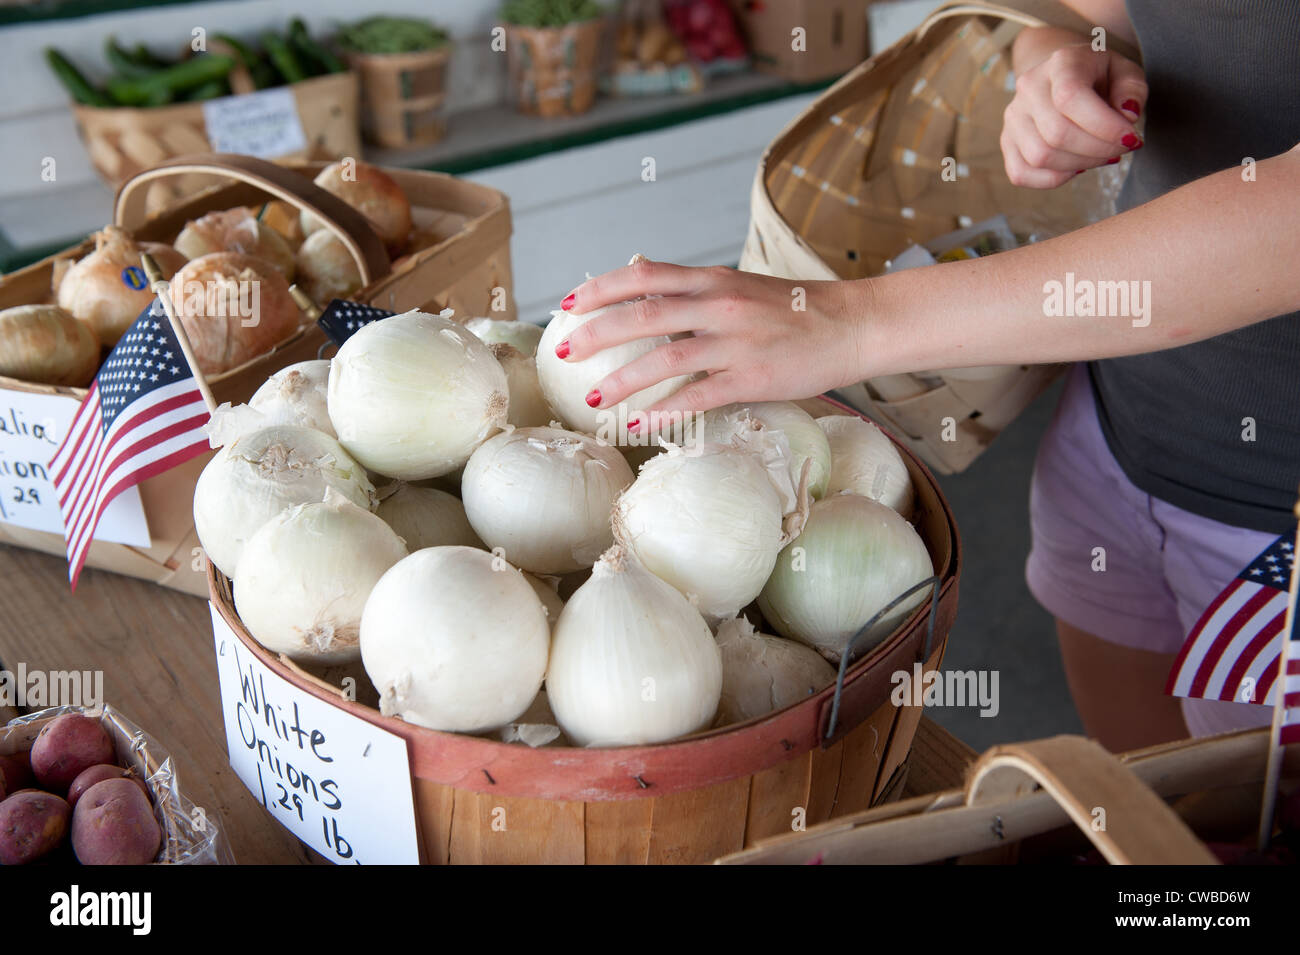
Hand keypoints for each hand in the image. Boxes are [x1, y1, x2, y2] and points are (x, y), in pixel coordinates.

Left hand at [554, 259, 866, 420]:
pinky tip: (638, 423)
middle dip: (595, 334)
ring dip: (623, 380)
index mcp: (711, 278)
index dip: (600, 288)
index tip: (568, 303)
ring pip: (665, 358)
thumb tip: (645, 304)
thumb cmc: (792, 311)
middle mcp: (718, 304)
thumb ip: (696, 294)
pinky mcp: (753, 376)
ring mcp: (735, 341)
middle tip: (564, 352)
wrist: (851, 324)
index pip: (642, 276)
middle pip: (642, 315)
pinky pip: (699, 396)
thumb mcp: (739, 288)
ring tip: (594, 400)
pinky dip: (664, 410)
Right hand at [1001, 42, 1146, 187]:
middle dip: (1097, 151)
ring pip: (1040, 157)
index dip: (1103, 126)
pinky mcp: (1007, 141)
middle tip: (1121, 149)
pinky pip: (1021, 174)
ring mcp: (1013, 116)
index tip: (1131, 138)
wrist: (1062, 76)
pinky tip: (1076, 167)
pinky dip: (1053, 179)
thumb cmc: (1099, 76)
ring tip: (1101, 156)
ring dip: (1080, 165)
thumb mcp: (1125, 71)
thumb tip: (1126, 117)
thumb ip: (1132, 91)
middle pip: (1056, 134)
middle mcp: (1029, 88)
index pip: (1070, 98)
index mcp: (1060, 63)